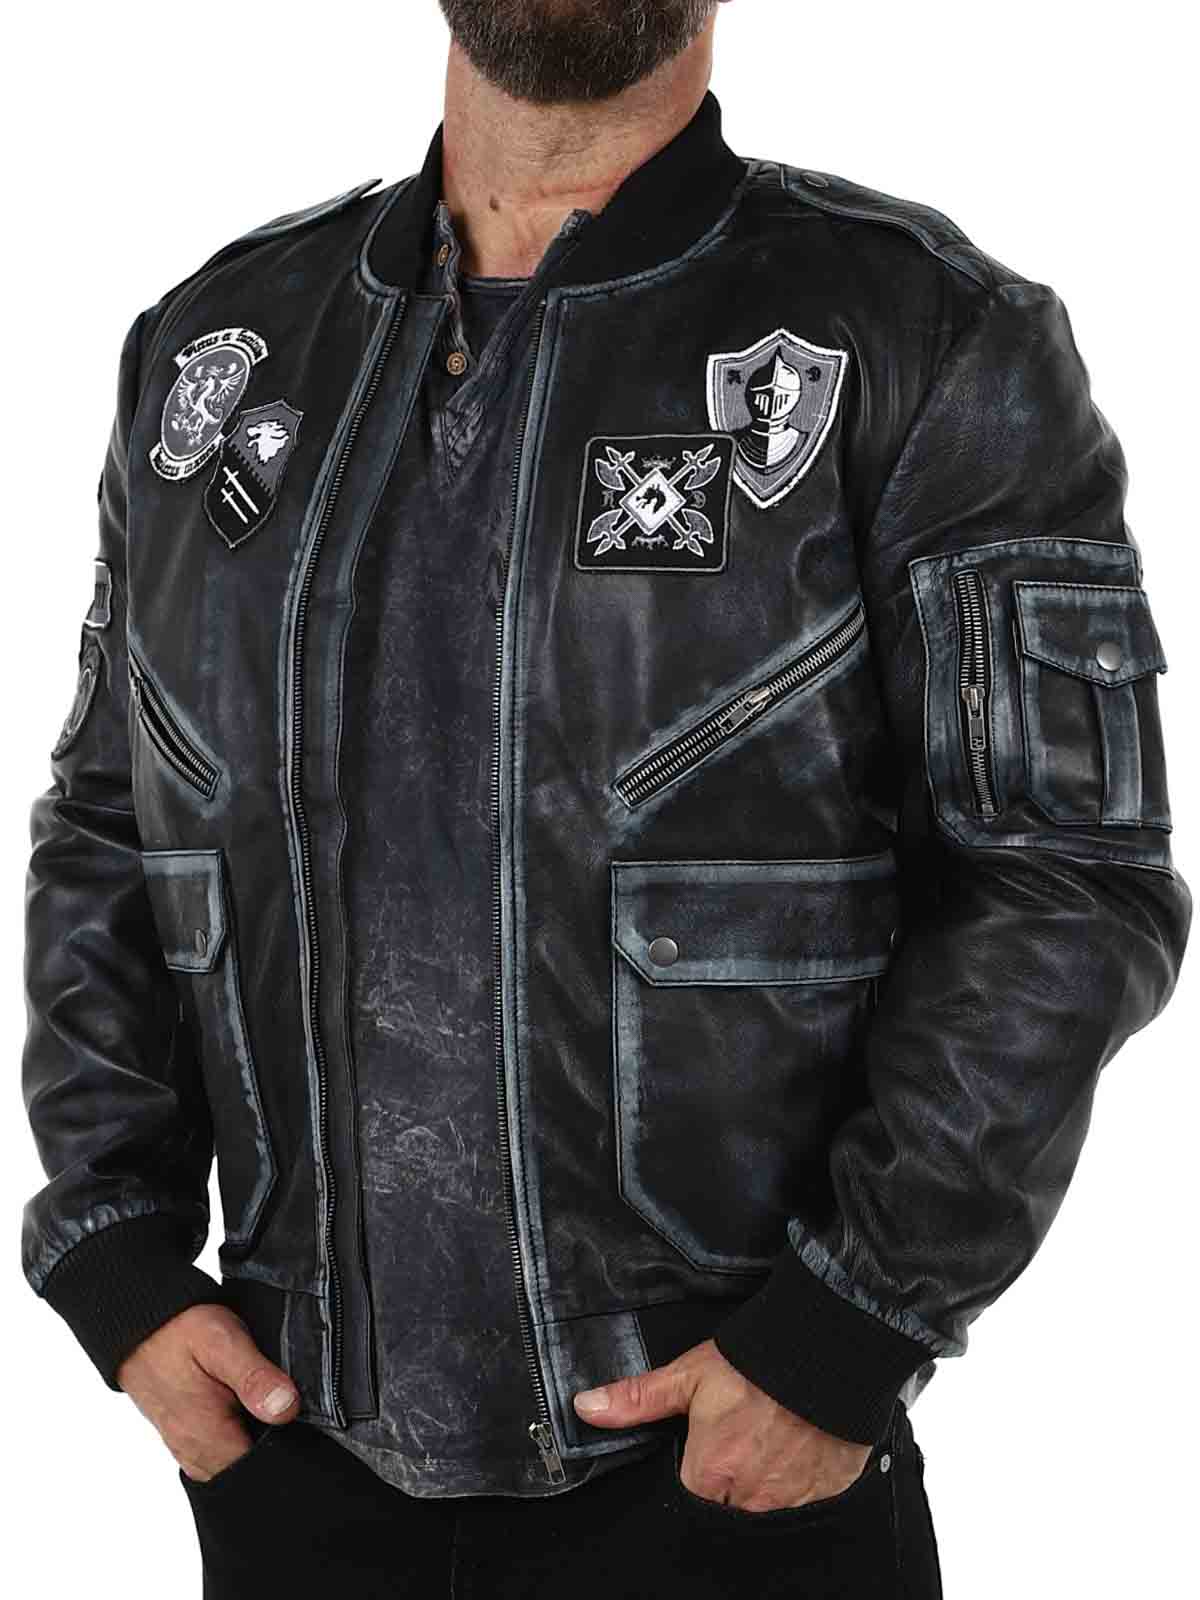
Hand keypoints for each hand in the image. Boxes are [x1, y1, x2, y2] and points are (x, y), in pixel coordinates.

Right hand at [116, 1303, 298, 1481]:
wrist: (139, 1329)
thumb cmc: (179, 1332)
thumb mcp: (223, 1342)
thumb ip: (255, 1378)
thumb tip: (286, 1409)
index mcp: (210, 1439)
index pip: (265, 1470)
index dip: (291, 1444)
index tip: (299, 1415)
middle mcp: (198, 1455)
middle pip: (254, 1469)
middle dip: (276, 1441)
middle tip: (277, 1397)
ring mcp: (192, 1451)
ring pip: (239, 1460)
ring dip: (257, 1434)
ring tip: (260, 1396)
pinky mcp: (189, 1440)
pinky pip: (224, 1451)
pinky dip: (240, 1431)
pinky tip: (245, 1403)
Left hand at [572, 1338, 870, 1511]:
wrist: (825, 1351)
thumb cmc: (757, 1364)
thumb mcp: (690, 1376)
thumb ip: (638, 1399)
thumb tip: (587, 1407)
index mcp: (711, 1476)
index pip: (689, 1500)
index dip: (695, 1475)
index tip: (705, 1452)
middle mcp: (751, 1500)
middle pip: (728, 1511)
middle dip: (728, 1485)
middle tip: (740, 1444)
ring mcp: (792, 1503)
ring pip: (767, 1511)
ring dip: (763, 1486)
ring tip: (768, 1446)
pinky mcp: (827, 1495)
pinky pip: (805, 1507)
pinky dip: (798, 1485)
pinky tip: (796, 1453)